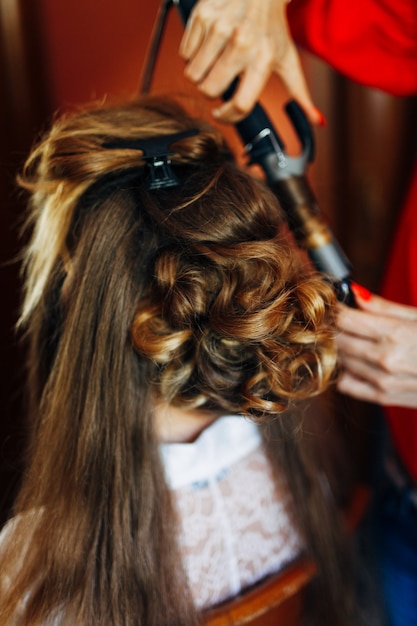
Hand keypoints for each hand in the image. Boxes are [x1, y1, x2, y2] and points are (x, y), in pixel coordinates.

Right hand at [179, 0, 321, 123]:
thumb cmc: (272, 27)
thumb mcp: (288, 58)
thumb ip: (300, 93)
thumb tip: (318, 121)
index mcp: (263, 58)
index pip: (240, 104)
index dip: (227, 116)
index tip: (221, 114)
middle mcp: (242, 43)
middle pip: (209, 91)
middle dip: (210, 92)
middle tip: (220, 79)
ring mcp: (219, 28)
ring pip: (192, 75)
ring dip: (199, 74)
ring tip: (214, 61)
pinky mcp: (203, 15)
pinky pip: (184, 54)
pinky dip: (192, 55)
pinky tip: (207, 45)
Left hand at [336, 285, 416, 407]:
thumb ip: (382, 307)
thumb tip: (355, 293)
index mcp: (395, 333)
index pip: (344, 319)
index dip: (336, 309)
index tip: (337, 305)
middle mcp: (385, 359)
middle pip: (338, 339)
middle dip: (336, 327)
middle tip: (344, 320)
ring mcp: (383, 381)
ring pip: (340, 360)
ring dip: (341, 348)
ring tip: (357, 339)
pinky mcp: (384, 398)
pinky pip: (346, 385)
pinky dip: (346, 372)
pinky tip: (359, 363)